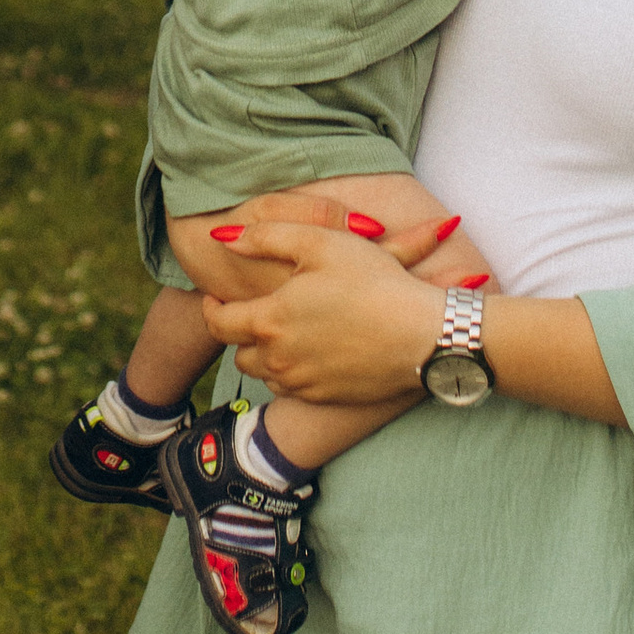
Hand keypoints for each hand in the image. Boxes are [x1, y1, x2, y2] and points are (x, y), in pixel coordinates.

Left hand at [199, 211, 455, 407]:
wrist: (422, 334)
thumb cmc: (374, 281)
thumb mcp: (320, 242)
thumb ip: (266, 236)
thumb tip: (224, 238)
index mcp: (270, 320)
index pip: (218, 322)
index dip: (211, 308)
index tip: (215, 297)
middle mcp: (280, 358)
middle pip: (238, 353)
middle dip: (239, 333)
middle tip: (252, 314)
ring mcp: (303, 383)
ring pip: (264, 374)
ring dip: (265, 355)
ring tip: (281, 331)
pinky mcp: (326, 397)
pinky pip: (293, 388)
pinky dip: (292, 371)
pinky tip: (310, 350)